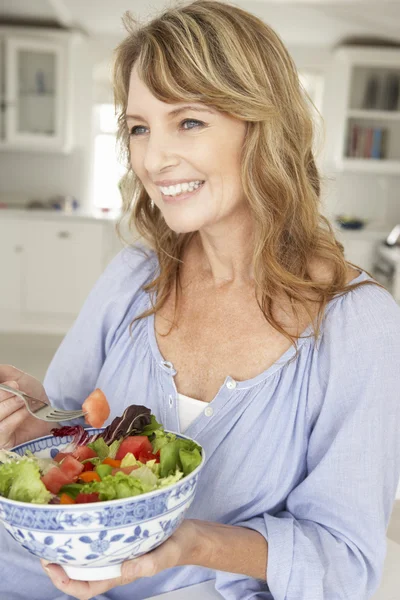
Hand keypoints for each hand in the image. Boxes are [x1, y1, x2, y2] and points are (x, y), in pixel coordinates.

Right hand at [0, 364, 53, 448]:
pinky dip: (16, 417)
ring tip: (24, 400)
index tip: (10, 382)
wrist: (51, 416)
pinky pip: (3, 427)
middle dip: (3, 393)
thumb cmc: (34, 398)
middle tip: (17, 388)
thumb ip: (3, 371)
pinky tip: (26, 411)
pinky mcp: (1, 442)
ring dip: (11, 404)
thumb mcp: (20, 379)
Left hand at [41, 520, 199, 599]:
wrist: (189, 535)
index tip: (50, 564)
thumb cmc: (177, 545)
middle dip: (58, 561)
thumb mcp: (166, 554)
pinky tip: (82, 516)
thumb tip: (125, 569)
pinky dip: (86, 531)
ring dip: (69, 546)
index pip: (85, 588)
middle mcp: (113, 563)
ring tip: (57, 529)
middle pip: (78, 572)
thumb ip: (148, 565)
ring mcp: (116, 549)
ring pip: (85, 555)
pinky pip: (98, 538)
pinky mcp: (121, 534)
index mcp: (119, 574)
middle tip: (46, 541)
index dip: (64, 581)